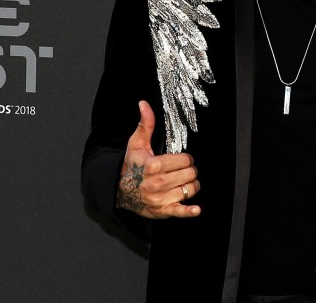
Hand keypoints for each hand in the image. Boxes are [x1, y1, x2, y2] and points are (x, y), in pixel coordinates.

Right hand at [116, 100, 201, 218]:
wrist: (120, 190)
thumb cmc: (132, 165)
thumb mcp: (137, 143)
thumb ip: (145, 124)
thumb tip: (144, 104)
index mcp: (153, 166)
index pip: (185, 160)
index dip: (186, 158)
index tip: (180, 160)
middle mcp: (157, 183)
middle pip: (190, 174)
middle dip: (189, 170)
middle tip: (182, 170)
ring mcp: (160, 199)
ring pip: (190, 189)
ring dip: (190, 185)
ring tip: (182, 181)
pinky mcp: (162, 211)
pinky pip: (180, 212)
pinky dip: (189, 211)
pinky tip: (196, 209)